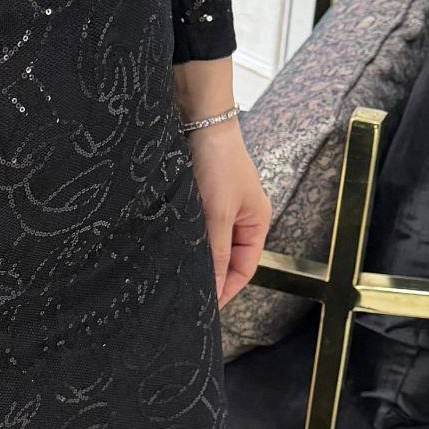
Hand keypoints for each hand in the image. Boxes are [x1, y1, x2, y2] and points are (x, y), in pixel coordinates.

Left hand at [186, 117, 269, 307]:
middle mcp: (241, 217)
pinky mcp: (201, 197)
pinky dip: (187, 241)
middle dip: (211, 277)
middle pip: (227, 259)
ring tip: (177, 278)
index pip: (244, 269)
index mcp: (256, 222)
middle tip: (187, 297)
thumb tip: (212, 288)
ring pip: (210, 244)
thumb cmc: (218, 162)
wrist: (199, 120)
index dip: (226, 290)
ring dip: (196, 259)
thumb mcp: (218, 214)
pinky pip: (196, 228)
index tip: (206, 308)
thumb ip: (216, 252)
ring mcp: (221, 206)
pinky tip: (172, 250)